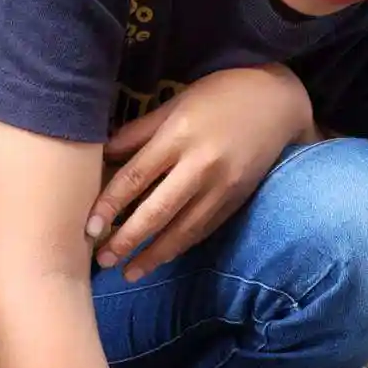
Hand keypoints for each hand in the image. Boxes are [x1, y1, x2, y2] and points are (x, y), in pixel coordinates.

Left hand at [86, 65, 313, 281]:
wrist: (277, 102)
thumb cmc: (220, 95)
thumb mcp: (176, 103)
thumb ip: (140, 132)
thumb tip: (103, 155)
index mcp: (179, 136)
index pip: (135, 177)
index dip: (110, 206)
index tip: (90, 228)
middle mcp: (200, 165)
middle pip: (156, 211)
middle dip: (127, 240)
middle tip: (102, 260)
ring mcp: (221, 187)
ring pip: (182, 229)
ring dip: (154, 255)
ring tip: (129, 273)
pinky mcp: (236, 200)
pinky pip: (203, 229)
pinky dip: (180, 246)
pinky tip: (161, 258)